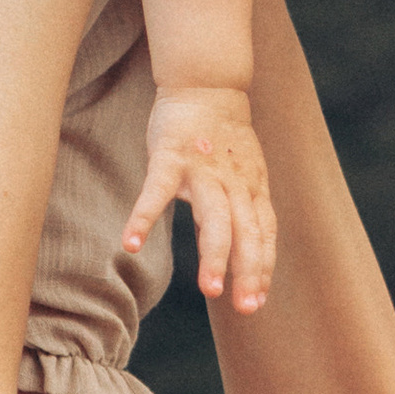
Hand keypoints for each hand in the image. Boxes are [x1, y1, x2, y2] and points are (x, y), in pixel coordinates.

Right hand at [125, 83, 276, 310]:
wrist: (205, 85)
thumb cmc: (222, 138)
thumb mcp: (245, 173)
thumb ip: (244, 207)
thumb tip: (239, 250)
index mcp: (252, 189)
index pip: (263, 235)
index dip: (262, 268)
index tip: (258, 303)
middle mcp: (234, 183)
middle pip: (246, 232)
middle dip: (247, 271)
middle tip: (245, 308)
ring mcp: (204, 170)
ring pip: (215, 218)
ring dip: (214, 255)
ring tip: (210, 291)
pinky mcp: (171, 156)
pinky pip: (156, 191)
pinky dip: (144, 218)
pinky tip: (131, 245)